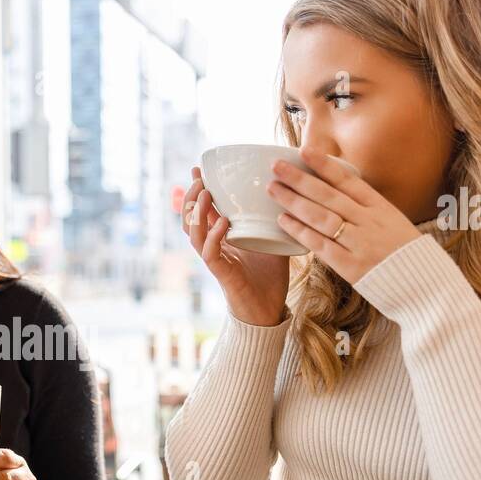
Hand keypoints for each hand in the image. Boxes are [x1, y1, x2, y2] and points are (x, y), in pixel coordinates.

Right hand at [181, 165, 290, 325]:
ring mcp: (215, 259)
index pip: (202, 210)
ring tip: (205, 193)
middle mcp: (213, 246)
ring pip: (193, 233)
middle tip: (198, 177)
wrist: (269, 311)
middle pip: (190, 218)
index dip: (197, 190)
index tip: (198, 168)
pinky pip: (209, 253)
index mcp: (221, 237)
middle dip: (191, 196)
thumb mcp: (274, 239)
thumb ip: (274, 220)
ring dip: (197, 212)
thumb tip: (290, 191)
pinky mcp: (221, 273)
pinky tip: (222, 223)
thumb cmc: (270, 278)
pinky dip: (214, 237)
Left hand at [266, 148, 421, 285]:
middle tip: (276, 166)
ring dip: (294, 201)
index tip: (303, 151)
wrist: (426, 288)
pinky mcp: (350, 266)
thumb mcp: (394, 224)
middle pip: (328, 195)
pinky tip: (283, 220)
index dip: (324, 165)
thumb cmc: (407, 256)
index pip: (348, 180)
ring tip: (273, 189)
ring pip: (321, 216)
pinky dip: (300, 231)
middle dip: (300, 179)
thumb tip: (341, 195)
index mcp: (381, 208)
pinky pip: (320, 244)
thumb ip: (369, 211)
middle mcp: (369, 221)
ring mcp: (359, 243)